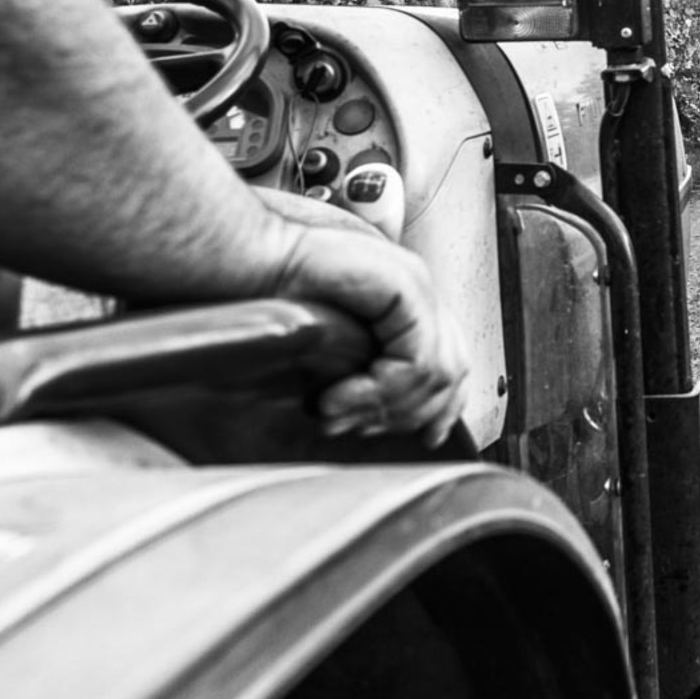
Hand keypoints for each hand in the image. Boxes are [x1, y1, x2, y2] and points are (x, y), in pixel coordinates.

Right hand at [254, 193, 464, 440]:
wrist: (248, 261)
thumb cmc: (272, 295)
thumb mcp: (330, 344)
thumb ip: (365, 367)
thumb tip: (384, 418)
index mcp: (406, 298)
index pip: (450, 360)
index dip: (441, 406)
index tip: (423, 437)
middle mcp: (418, 287)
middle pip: (451, 370)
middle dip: (409, 413)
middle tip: (353, 426)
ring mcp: (415, 284)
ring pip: (438, 372)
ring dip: (386, 407)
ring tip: (335, 412)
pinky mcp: (404, 288)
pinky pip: (419, 361)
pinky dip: (383, 392)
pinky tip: (339, 396)